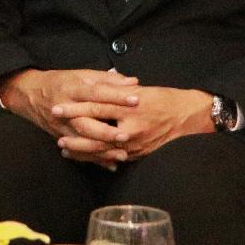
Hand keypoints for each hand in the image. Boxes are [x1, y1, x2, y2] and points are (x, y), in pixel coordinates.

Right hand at [0, 68, 140, 165]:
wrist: (30, 94)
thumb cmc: (60, 82)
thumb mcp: (81, 74)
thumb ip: (107, 79)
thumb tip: (132, 82)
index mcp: (73, 88)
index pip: (97, 92)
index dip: (116, 96)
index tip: (135, 99)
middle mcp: (66, 108)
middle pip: (86, 121)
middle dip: (106, 130)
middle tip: (126, 135)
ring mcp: (62, 125)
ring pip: (82, 140)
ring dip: (102, 149)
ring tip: (122, 154)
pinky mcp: (61, 137)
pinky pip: (78, 151)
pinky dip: (94, 159)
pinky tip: (110, 164)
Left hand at [54, 86, 215, 163]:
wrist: (188, 118)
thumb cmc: (164, 99)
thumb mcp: (140, 90)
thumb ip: (116, 90)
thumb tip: (95, 86)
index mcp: (129, 107)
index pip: (96, 107)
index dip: (75, 108)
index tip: (57, 108)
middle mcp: (131, 127)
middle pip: (95, 132)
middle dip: (74, 134)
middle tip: (56, 134)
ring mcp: (135, 144)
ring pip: (102, 149)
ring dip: (82, 150)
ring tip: (64, 148)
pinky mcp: (138, 154)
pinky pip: (113, 158)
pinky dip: (97, 158)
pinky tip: (85, 158)